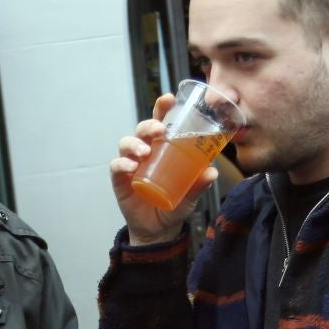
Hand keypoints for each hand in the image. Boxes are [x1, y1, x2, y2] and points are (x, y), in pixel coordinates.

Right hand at [109, 93, 217, 245]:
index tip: (169, 99)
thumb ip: (199, 184)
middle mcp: (145, 151)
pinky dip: (122, 164)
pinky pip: (116, 166)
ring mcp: (131, 164)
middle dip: (149, 125)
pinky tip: (131, 167)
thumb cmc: (175, 204)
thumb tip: (212, 171)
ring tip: (145, 152)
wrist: (159, 230)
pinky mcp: (120, 180)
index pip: (161, 122)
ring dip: (135, 143)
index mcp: (163, 148)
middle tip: (160, 131)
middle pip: (142, 129)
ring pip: (127, 143)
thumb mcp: (191, 195)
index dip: (162, 108)